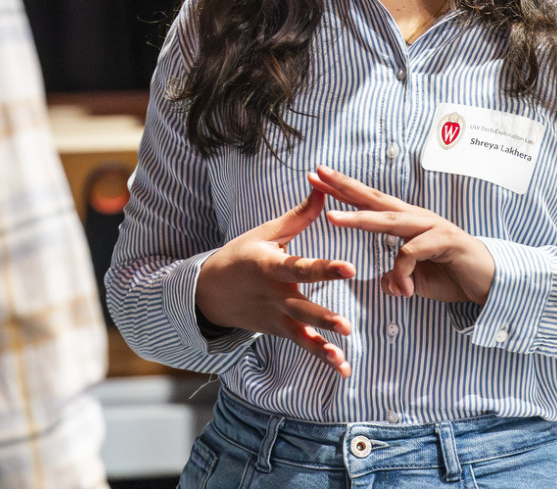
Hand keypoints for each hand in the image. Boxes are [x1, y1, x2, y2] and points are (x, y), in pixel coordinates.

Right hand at [194, 184, 357, 376]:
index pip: (300, 267)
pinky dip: (320, 356)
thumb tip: (323, 189)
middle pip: (301, 307)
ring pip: (301, 332)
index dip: (324, 268)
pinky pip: (301, 344)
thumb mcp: (266, 233)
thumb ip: (299, 216)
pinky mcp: (279, 330)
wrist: (208, 291)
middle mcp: (273, 295)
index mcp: (270, 266)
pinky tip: (343, 368)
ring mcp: (275, 316)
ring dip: (321, 345)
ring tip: (342, 355)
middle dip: (323, 317)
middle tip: (346, 326)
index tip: (348, 268)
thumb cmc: (241, 255)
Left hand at [310, 165, 495, 303]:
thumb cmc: (453, 276)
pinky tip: (403, 289)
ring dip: (359, 218)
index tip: (317, 178)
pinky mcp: (446, 242)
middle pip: (375, 198)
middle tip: (317, 174)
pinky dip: (401, 271)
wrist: (492, 283)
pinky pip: (412, 252)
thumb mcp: (417, 280)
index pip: (370, 202)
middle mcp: (417, 218)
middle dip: (344, 186)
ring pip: (390, 220)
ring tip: (332, 217)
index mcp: (407, 223)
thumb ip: (398, 277)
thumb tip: (382, 282)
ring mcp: (432, 227)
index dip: (344, 190)